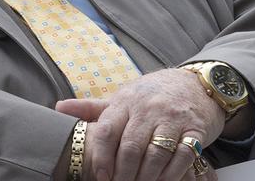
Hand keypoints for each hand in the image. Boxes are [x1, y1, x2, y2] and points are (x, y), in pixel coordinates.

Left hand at [56, 68, 221, 180]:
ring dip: (145, 177)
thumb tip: (59, 108)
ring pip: (155, 154)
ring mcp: (173, 118)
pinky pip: (182, 155)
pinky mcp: (195, 129)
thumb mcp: (123, 98)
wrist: (195, 84)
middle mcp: (149, 108)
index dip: (102, 157)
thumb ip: (93, 108)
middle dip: (123, 174)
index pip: (108, 130)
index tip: (101, 177)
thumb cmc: (152, 95)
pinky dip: (171, 173)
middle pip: (131, 147)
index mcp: (126, 101)